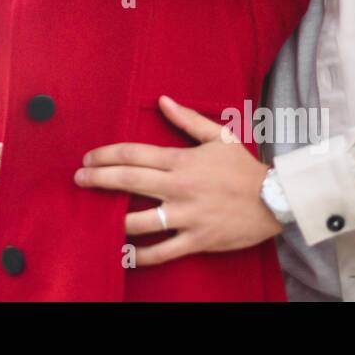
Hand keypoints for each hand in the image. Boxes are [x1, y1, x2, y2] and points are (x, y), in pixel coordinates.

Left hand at [74, 95, 281, 263]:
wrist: (276, 200)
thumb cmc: (244, 168)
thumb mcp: (218, 136)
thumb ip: (187, 119)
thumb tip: (163, 100)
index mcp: (181, 161)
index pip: (134, 154)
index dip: (106, 155)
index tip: (88, 159)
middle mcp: (179, 188)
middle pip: (129, 181)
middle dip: (98, 180)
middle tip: (78, 180)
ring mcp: (187, 216)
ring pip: (140, 220)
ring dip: (113, 219)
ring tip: (93, 216)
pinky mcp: (197, 240)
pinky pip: (163, 251)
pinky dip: (141, 254)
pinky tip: (124, 254)